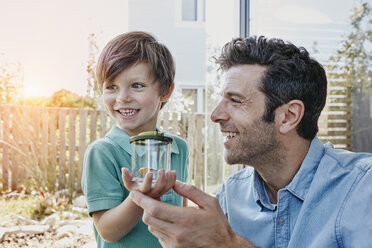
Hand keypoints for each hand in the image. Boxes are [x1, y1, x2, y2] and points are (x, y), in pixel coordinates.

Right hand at [122, 168, 175, 198]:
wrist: (141, 198)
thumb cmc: (135, 187)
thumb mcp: (129, 183)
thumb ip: (126, 176)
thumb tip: (123, 168)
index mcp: (142, 191)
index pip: (145, 188)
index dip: (148, 181)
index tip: (149, 173)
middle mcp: (151, 193)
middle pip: (158, 188)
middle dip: (161, 179)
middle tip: (161, 170)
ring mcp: (159, 192)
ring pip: (166, 188)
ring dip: (169, 180)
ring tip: (170, 171)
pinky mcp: (164, 191)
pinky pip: (170, 186)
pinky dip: (173, 180)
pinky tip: (173, 172)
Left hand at [129, 181, 253, 247]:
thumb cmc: (218, 223)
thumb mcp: (209, 202)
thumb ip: (191, 191)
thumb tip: (174, 182)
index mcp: (185, 218)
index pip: (155, 208)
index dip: (141, 200)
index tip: (134, 192)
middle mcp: (177, 233)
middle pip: (148, 219)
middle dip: (145, 207)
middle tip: (150, 198)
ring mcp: (174, 244)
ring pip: (152, 228)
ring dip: (152, 217)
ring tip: (161, 209)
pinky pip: (158, 237)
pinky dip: (159, 228)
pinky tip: (168, 222)